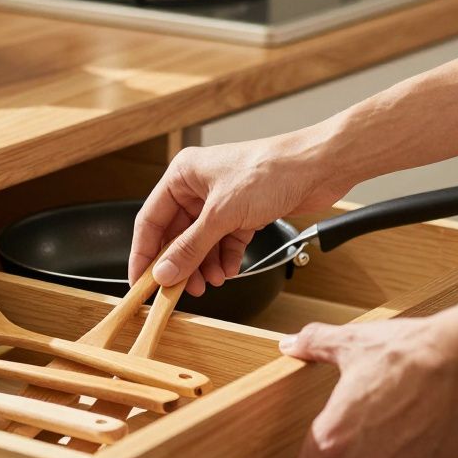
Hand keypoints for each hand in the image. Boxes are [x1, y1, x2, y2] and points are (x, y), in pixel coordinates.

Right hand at [129, 132, 348, 295]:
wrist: (318, 168)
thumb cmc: (271, 171)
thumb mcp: (222, 215)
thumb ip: (190, 247)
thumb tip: (165, 272)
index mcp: (183, 176)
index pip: (151, 220)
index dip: (144, 252)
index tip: (140, 281)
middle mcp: (198, 187)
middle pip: (177, 234)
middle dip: (180, 263)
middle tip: (179, 289)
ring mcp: (221, 201)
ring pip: (201, 242)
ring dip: (204, 264)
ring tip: (210, 283)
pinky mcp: (243, 212)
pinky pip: (224, 242)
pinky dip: (225, 258)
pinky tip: (228, 270)